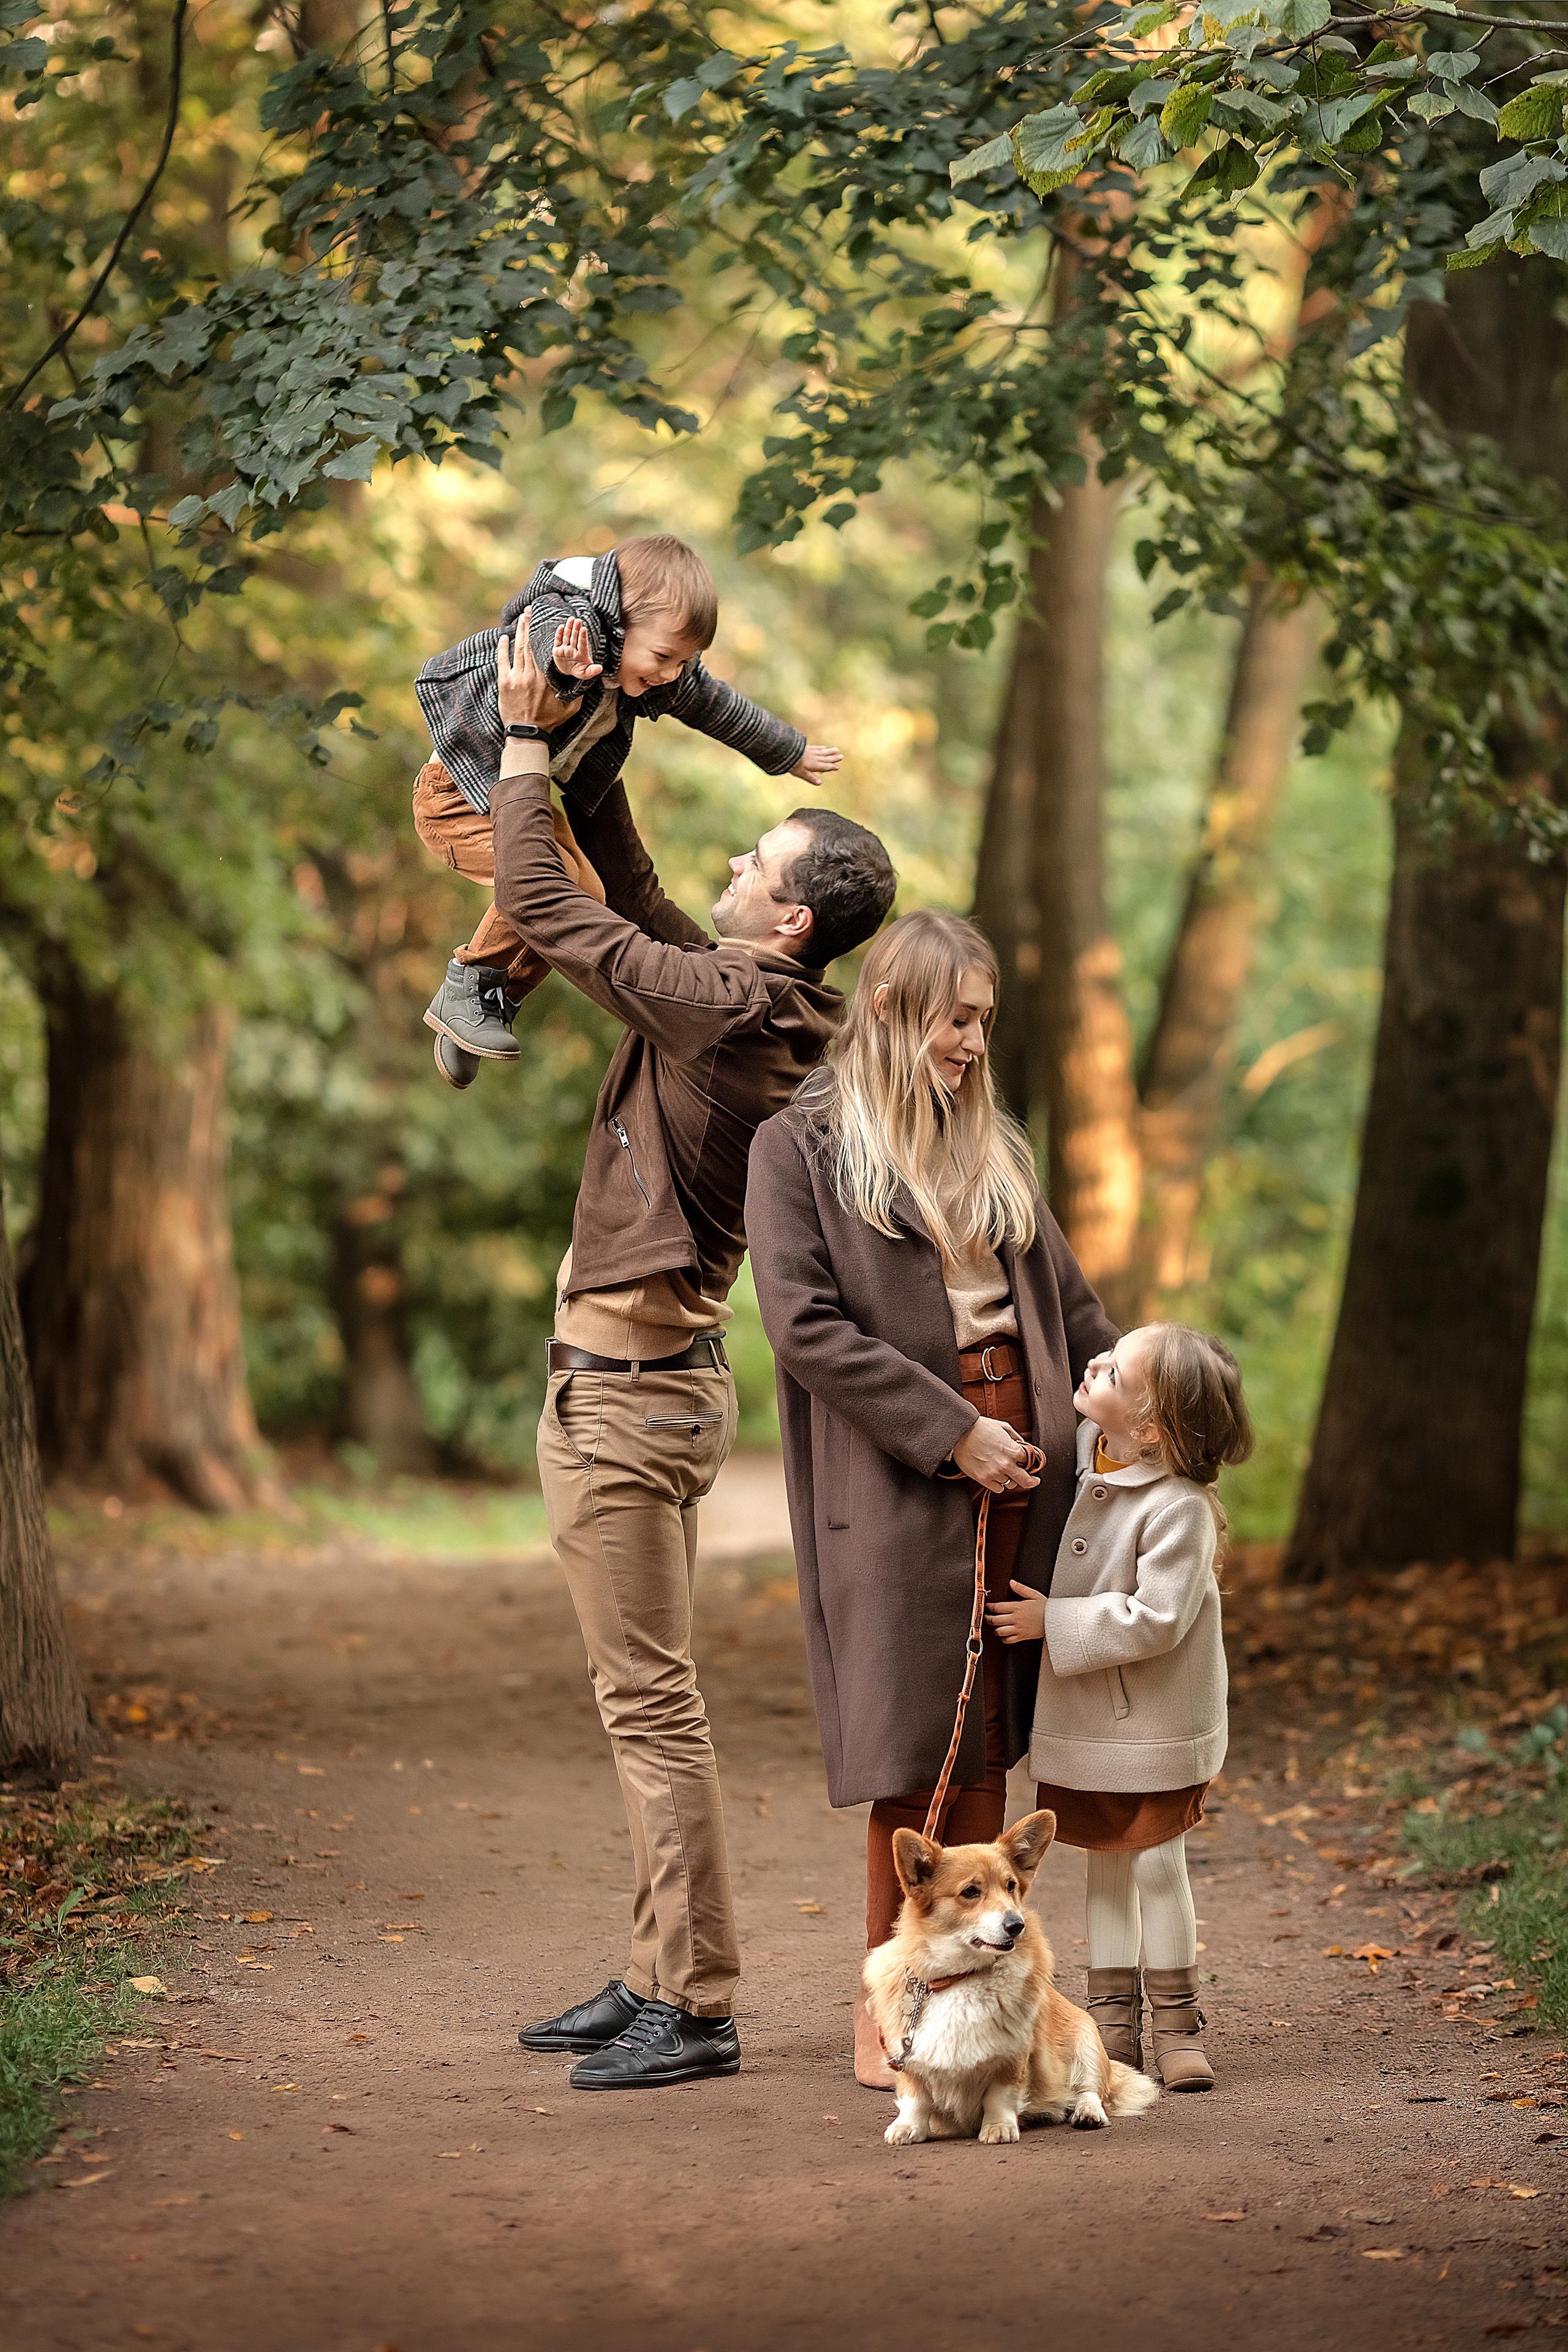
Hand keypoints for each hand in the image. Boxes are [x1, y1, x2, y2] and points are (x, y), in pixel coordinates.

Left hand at [495, 607, 574, 730]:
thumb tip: (588, 678)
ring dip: (519, 632)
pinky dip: (503, 648)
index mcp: (547, 678)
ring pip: (517, 649)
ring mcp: (516, 678)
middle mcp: (531, 675)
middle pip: (529, 644)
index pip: (545, 650)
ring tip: (521, 618)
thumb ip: (577, 692)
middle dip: (529, 625)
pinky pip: (503, 660)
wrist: (527, 733)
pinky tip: (504, 637)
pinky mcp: (504, 682)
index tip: (546, 620)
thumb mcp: (570, 707)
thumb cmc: (550, 721)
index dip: (544, 634)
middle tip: (530, 610)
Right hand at [551, 614, 602, 689]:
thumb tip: (600, 669)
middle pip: (574, 638)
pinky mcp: (557, 650)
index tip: (584, 629)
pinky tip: (561, 626)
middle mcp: (573, 649)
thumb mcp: (585, 673)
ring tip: (571, 619)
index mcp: (581, 654)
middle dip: (576, 629)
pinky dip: (559, 634)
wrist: (568, 671)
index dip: (583, 636)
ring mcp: (565, 649)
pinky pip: (558, 640)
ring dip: (569, 628)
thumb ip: (592, 671)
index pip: (582, 644)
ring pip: (566, 637)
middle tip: (578, 620)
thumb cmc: (579, 670)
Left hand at [791, 743, 841, 784]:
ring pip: (823, 752)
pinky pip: (816, 748)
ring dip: (830, 751)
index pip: (826, 766)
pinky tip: (823, 747)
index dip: (832, 767)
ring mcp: (812, 752)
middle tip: (842, 756)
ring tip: (836, 749)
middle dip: (834, 758)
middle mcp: (816, 758)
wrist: (788, 753)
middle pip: (827, 758)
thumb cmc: (794, 766)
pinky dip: (821, 748)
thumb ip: (811, 778)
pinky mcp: (807, 748)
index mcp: (816, 765)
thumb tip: (820, 783)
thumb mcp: (802, 774)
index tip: (838, 767)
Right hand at [951, 1415, 1038, 1495]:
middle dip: (1032, 1481)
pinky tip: (996, 1476)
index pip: (1030, 1462)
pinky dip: (999, 1484)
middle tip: (1034, 1480)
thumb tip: (1023, 1445)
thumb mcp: (1003, 1427)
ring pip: (1011, 1485)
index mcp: (1013, 1450)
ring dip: (1010, 1479)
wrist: (960, 1433)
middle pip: (1026, 1481)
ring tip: (1005, 1472)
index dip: (1030, 1462)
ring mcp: (995, 1473)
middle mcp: (1006, 1464)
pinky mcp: (983, 1479)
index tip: (1030, 1464)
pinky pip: (998, 1489)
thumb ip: (1016, 1437)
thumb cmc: (980, 1427)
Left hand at [985, 1581, 1046, 1644]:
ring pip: (1000, 1631)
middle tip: (986, 1616)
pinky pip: (1008, 1640)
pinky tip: (1004, 1634)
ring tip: (995, 1626)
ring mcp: (1018, 1628)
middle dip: (988, 1618)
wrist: (1056, 1620)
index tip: (987, 1607)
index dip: (989, 1607)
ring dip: (995, 1629)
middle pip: (995, 1620)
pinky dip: (1004, 1638)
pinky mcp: (1022, 1636)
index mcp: (1017, 1607)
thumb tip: (1012, 1582)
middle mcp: (1016, 1618)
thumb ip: (1021, 1588)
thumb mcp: (1034, 1595)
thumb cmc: (1046, 1608)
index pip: (997, 1607)